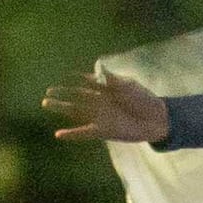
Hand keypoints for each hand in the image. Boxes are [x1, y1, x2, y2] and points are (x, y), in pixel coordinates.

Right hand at [42, 69, 168, 145]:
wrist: (156, 119)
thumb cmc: (144, 100)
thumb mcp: (130, 86)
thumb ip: (113, 80)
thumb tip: (100, 68)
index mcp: (106, 89)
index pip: (87, 81)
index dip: (76, 78)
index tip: (65, 75)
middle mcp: (100, 102)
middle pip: (76, 96)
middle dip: (62, 94)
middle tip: (48, 91)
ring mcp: (100, 116)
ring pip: (75, 111)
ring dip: (61, 108)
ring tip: (46, 104)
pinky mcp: (102, 131)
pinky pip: (83, 132)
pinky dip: (71, 134)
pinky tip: (58, 134)